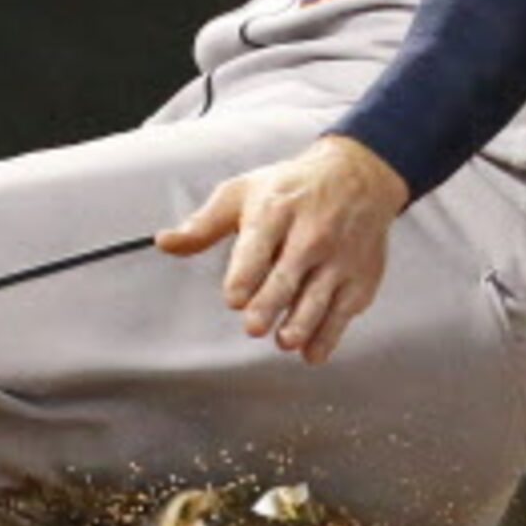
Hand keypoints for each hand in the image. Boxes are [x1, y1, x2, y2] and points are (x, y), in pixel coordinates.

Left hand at [159, 136, 411, 363]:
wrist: (359, 175)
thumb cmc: (293, 188)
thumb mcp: (244, 193)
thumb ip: (203, 224)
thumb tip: (165, 242)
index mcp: (276, 211)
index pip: (258, 246)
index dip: (245, 274)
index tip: (234, 297)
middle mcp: (311, 234)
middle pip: (289, 275)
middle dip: (271, 303)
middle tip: (254, 326)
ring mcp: (339, 258)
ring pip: (320, 297)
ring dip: (302, 323)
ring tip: (284, 340)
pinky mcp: (360, 277)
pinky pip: (344, 311)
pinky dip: (329, 335)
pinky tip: (311, 350)